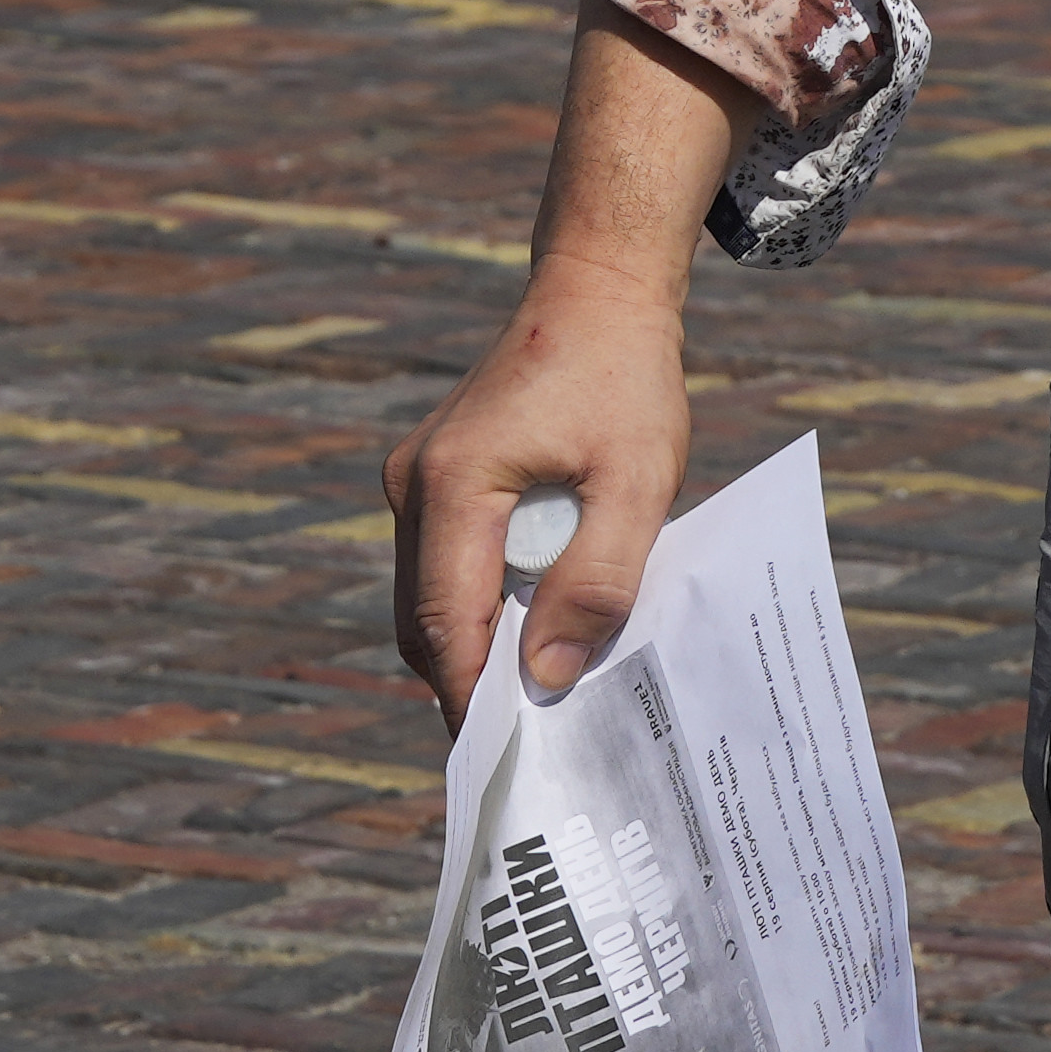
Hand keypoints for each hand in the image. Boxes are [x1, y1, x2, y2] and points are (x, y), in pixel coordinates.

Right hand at [378, 5, 739, 706]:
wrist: (600, 289)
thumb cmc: (627, 379)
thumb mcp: (637, 485)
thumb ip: (595, 582)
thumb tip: (545, 679)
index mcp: (453, 484)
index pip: (445, 626)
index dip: (473, 700)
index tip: (511, 762)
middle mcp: (413, 484)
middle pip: (426, 623)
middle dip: (474, 683)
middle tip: (538, 742)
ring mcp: (415, 478)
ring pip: (431, 598)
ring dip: (479, 643)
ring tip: (546, 689)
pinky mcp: (433, 476)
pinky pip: (444, 565)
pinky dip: (480, 603)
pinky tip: (538, 621)